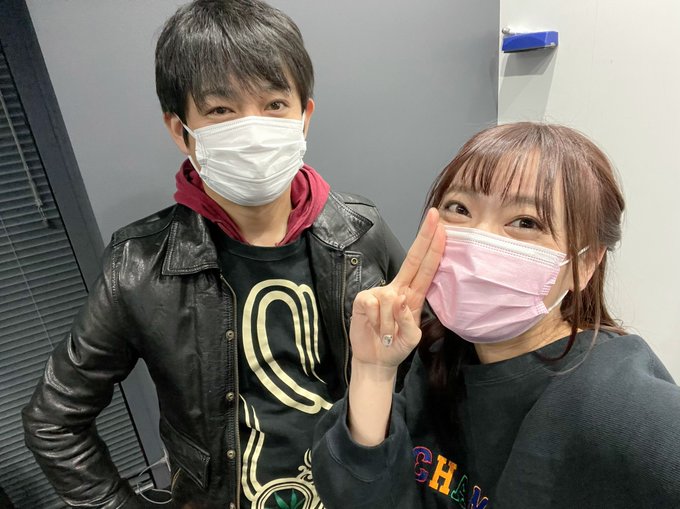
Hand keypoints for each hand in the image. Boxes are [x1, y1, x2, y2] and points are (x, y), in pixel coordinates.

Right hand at [349, 208, 444, 369]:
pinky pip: (372, 304)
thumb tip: (399, 299)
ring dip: (388, 322)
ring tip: (386, 333)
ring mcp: (379, 293)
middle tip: (435, 215)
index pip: (426, 267)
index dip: (434, 247)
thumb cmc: (396, 346)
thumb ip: (410, 322)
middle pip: (412, 258)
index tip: (442, 227)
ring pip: (389, 298)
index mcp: (414, 295)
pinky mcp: (363, 299)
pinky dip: (375, 320)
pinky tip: (373, 326)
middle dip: (424, 237)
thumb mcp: (412, 339)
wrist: (375, 360)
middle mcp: (398, 289)